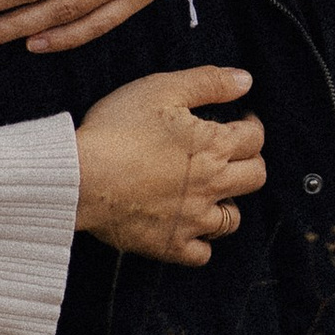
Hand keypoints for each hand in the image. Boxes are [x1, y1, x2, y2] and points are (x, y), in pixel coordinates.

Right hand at [73, 66, 265, 258]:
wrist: (78, 176)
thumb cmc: (116, 129)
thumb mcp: (162, 89)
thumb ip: (209, 82)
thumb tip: (246, 80)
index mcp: (214, 146)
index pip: (254, 138)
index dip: (251, 126)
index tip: (240, 122)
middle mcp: (212, 185)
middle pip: (255, 177)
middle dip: (249, 161)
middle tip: (230, 154)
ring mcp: (193, 220)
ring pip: (232, 219)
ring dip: (227, 203)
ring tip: (210, 192)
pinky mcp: (170, 244)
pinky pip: (201, 254)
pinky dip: (201, 243)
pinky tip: (189, 227)